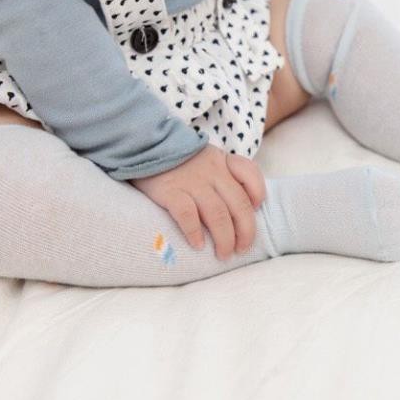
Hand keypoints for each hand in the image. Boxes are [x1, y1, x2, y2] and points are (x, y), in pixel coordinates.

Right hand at [131, 145, 265, 259]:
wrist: (141, 145)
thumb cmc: (176, 160)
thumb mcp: (205, 157)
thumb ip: (223, 173)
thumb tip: (242, 203)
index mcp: (222, 161)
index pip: (250, 172)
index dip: (258, 193)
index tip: (256, 209)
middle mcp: (212, 171)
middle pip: (238, 204)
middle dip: (245, 231)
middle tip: (241, 249)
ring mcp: (192, 181)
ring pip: (218, 214)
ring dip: (224, 238)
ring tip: (223, 254)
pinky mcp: (170, 191)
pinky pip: (188, 215)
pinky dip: (195, 232)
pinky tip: (197, 245)